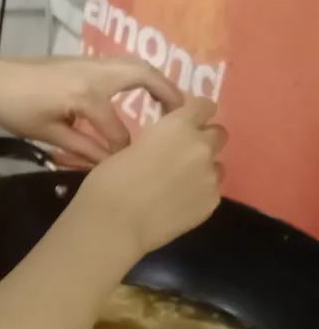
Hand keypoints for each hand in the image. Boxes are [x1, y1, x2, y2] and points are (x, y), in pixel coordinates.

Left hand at [0, 56, 184, 166]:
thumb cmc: (15, 109)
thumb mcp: (48, 134)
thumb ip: (83, 149)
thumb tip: (112, 165)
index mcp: (85, 95)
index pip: (118, 129)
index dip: (124, 151)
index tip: (130, 167)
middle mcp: (95, 72)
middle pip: (144, 77)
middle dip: (168, 96)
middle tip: (185, 118)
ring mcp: (91, 62)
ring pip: (136, 65)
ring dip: (157, 82)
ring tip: (171, 107)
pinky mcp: (85, 60)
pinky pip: (123, 65)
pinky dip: (141, 77)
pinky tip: (143, 96)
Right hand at [78, 97, 225, 256]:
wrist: (115, 222)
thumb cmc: (110, 180)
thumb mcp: (131, 146)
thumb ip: (158, 140)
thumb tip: (164, 145)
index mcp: (178, 126)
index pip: (205, 106)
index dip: (196, 112)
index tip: (184, 120)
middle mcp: (201, 147)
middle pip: (218, 134)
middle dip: (203, 140)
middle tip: (181, 153)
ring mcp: (210, 176)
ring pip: (217, 165)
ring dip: (203, 168)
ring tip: (179, 182)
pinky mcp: (212, 203)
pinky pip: (211, 190)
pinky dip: (198, 193)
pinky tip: (177, 203)